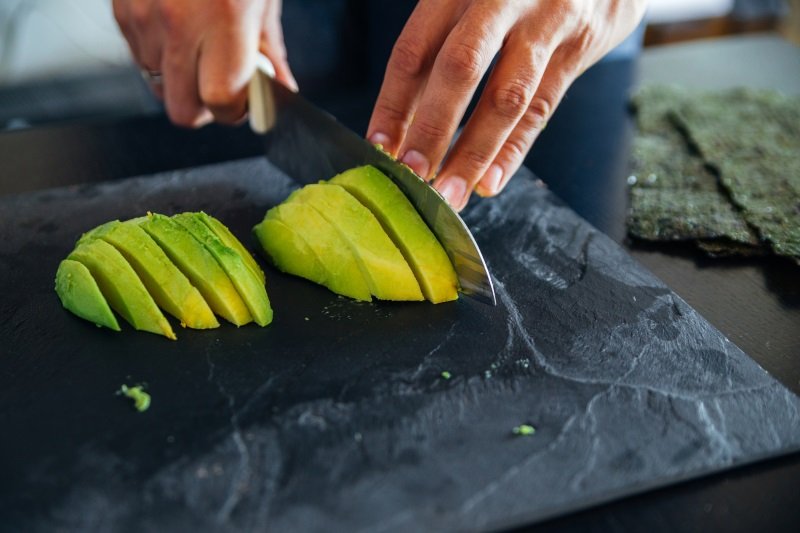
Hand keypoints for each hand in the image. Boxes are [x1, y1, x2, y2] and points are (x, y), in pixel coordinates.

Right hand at [113, 0, 296, 126]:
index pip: (220, 99)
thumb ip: (270, 49)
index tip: (244, 104)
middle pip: (181, 108)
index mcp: (224, 19)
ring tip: (199, 50)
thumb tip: (280, 89)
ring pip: (156, 83)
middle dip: (204, 109)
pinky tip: (178, 29)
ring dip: (179, 80)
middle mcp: (178, 22)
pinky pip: (138, 55)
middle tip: (221, 91)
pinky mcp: (121, 7)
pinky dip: (158, 54)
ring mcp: (143, 15)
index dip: (234, 111)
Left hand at [367, 0, 645, 210]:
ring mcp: (545, 21)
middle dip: (432, 128)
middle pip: (459, 68)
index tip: (380, 147)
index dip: (393, 103)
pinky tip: (490, 182)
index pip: (415, 49)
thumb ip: (441, 46)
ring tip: (451, 193)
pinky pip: (542, 107)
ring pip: (505, 96)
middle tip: (413, 175)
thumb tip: (404, 121)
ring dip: (474, 152)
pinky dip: (513, 150)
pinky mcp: (578, 45)